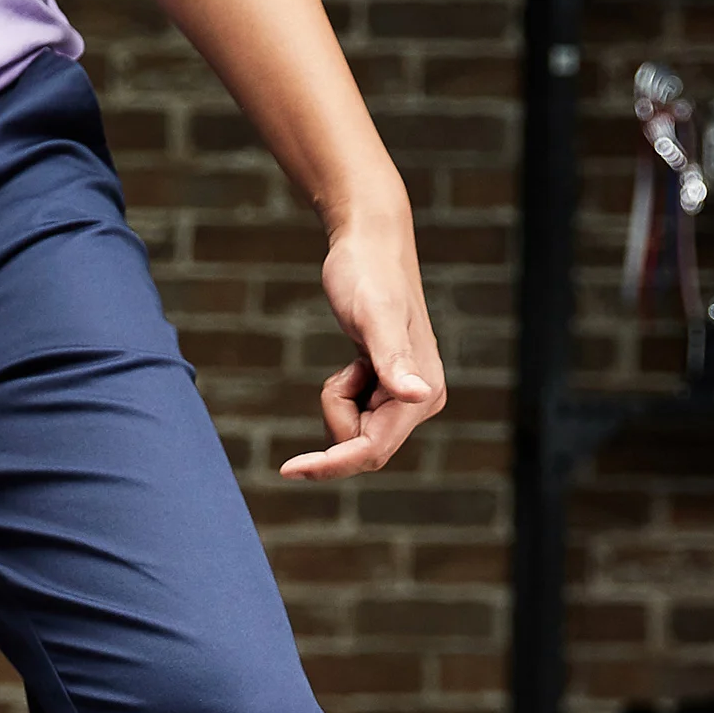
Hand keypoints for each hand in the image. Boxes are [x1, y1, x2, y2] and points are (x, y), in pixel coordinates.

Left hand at [280, 202, 445, 482]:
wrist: (367, 243)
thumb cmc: (368, 273)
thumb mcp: (375, 318)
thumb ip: (394, 361)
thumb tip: (420, 396)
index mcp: (425, 392)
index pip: (373, 450)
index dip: (332, 463)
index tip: (288, 469)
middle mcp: (421, 400)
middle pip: (363, 448)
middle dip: (338, 419)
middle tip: (340, 374)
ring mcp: (405, 396)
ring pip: (355, 434)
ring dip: (338, 404)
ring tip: (352, 361)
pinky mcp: (387, 388)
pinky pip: (354, 418)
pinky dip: (341, 397)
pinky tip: (354, 363)